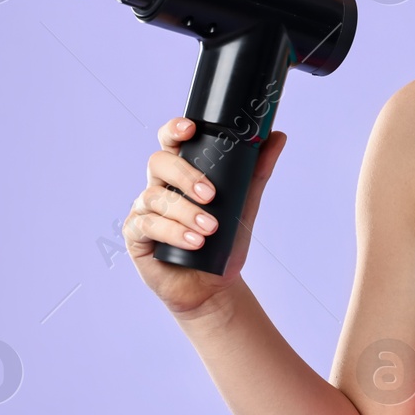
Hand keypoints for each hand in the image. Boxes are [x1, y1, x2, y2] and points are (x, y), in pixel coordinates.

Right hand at [124, 117, 287, 315]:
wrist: (214, 285)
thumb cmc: (224, 242)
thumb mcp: (245, 204)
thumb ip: (258, 171)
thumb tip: (278, 136)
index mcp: (181, 173)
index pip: (171, 143)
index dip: (174, 130)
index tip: (189, 130)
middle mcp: (160, 187)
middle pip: (159, 163)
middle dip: (186, 175)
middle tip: (211, 195)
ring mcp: (145, 210)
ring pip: (155, 197)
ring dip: (185, 212)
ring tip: (210, 228)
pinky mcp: (136, 235)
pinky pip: (147, 225)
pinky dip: (173, 232)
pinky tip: (193, 242)